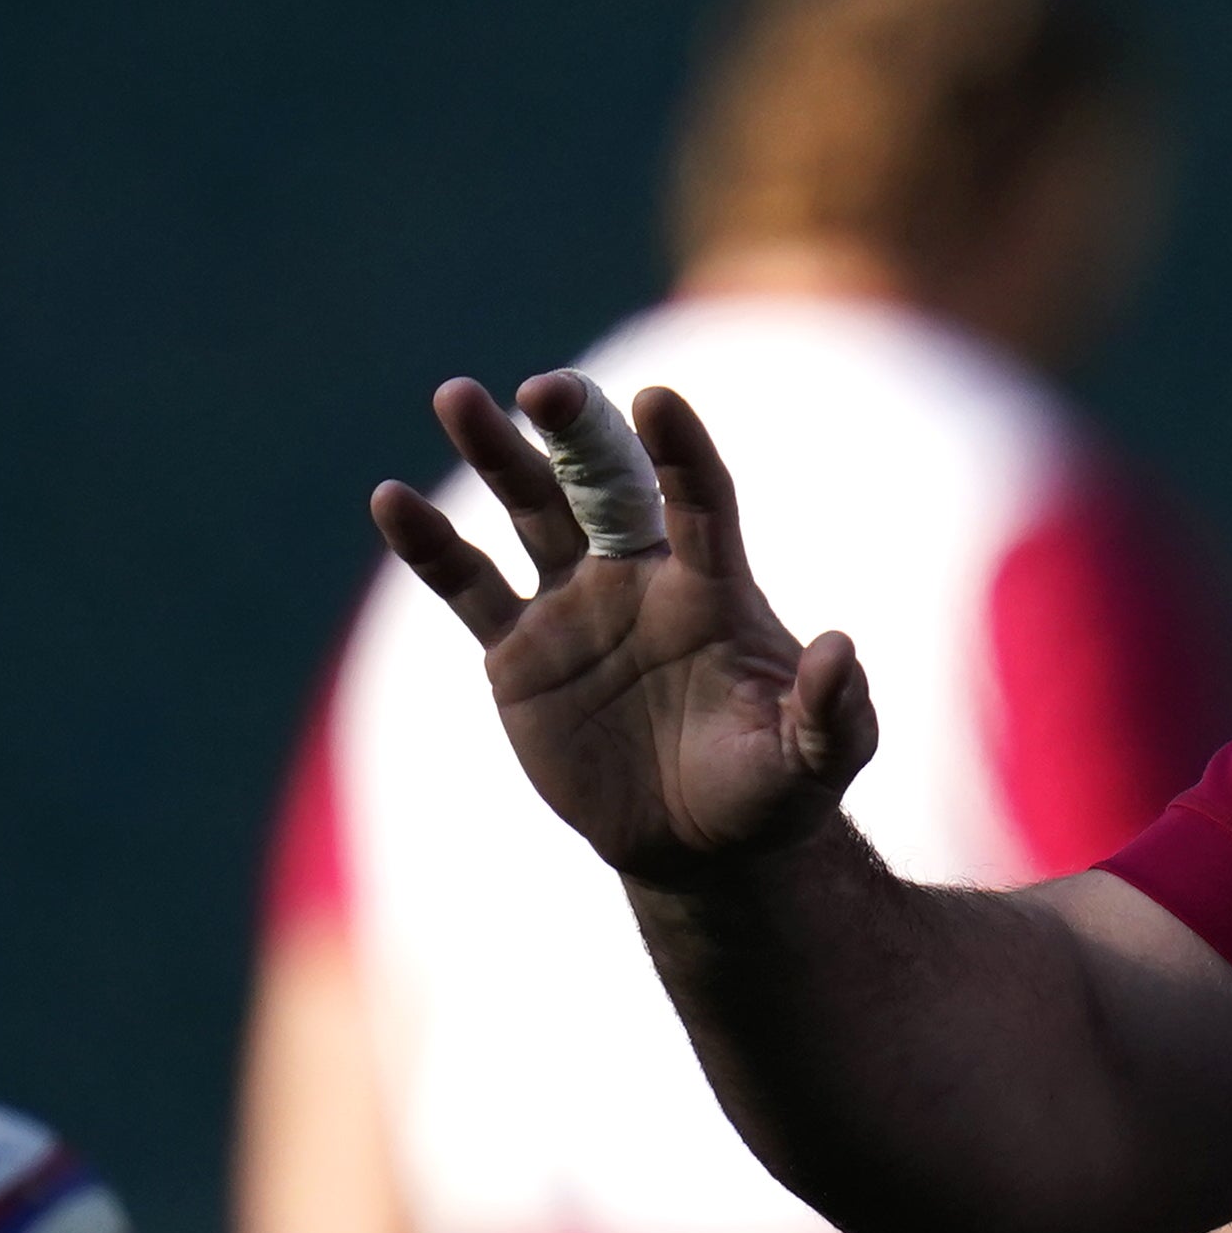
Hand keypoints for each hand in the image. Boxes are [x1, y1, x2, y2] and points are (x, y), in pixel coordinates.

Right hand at [373, 374, 877, 887]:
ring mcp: (574, 605)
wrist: (700, 843)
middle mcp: (640, 574)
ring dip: (496, 452)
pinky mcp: (519, 652)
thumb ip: (831, 711)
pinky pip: (469, 586)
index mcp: (713, 587)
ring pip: (530, 509)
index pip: (700, 500)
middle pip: (604, 480)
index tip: (658, 401)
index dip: (681, 453)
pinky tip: (392, 502)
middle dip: (576, 429)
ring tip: (457, 396)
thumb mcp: (818, 759)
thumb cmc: (774, 788)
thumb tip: (840, 650)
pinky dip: (432, 544)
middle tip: (542, 389)